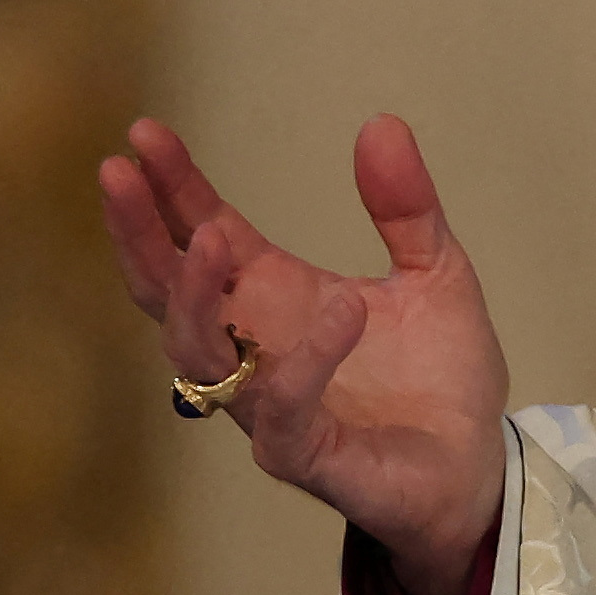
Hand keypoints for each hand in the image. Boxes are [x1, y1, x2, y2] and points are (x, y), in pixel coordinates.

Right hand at [96, 113, 512, 594]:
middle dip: (139, 232)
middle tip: (119, 171)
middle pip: (166, 290)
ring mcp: (268, 405)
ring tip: (213, 237)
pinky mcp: (305, 456)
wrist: (477, 472)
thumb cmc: (441, 379)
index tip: (146, 131)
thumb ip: (407, 207)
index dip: (172, 187)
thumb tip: (381, 122)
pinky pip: (281, 413)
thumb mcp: (435, 272)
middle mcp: (254, 348)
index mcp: (274, 297)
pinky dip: (306, 363)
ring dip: (197, 295)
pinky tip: (341, 310)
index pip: (202, 233)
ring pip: (197, 354)